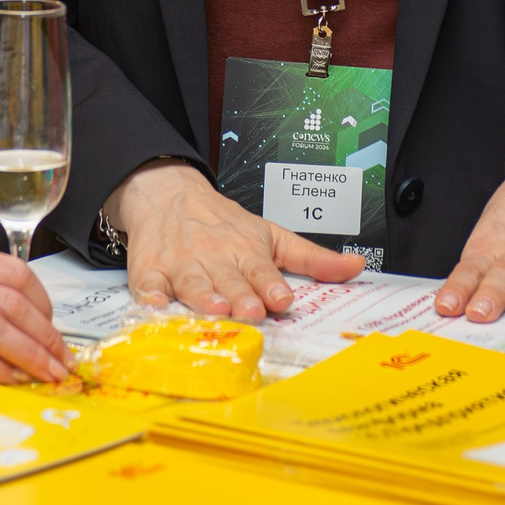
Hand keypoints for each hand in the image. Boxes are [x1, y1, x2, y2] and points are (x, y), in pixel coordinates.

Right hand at [106, 160, 362, 320]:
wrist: (166, 193)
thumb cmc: (223, 223)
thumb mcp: (271, 234)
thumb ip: (312, 257)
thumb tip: (356, 267)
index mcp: (245, 250)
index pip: (262, 269)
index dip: (272, 284)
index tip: (282, 298)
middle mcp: (214, 259)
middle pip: (229, 280)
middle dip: (241, 296)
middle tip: (252, 311)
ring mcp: (180, 265)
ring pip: (192, 284)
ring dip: (203, 297)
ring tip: (216, 309)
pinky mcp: (149, 272)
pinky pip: (148, 286)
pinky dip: (150, 296)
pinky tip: (154, 305)